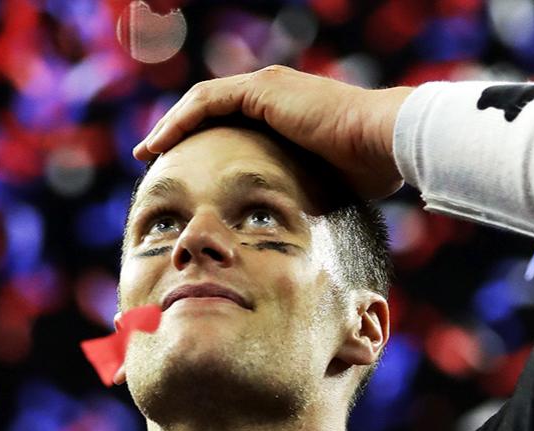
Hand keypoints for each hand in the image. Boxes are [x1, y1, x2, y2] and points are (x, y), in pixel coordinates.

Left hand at [132, 65, 412, 199]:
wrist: (386, 144)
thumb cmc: (370, 173)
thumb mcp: (328, 191)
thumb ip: (309, 201)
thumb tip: (301, 239)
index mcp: (288, 117)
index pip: (234, 125)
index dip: (205, 146)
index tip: (185, 173)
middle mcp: (275, 96)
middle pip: (212, 111)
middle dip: (179, 134)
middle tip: (153, 159)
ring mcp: (268, 89)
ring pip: (203, 103)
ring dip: (171, 127)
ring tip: (147, 152)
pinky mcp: (262, 90)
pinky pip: (207, 102)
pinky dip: (180, 121)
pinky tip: (160, 144)